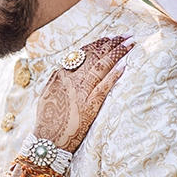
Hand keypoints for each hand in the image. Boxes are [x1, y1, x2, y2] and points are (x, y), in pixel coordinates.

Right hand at [34, 35, 133, 152]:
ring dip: (117, 53)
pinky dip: (114, 74)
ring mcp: (79, 92)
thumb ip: (58, 82)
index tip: (109, 38)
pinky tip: (125, 65)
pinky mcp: (88, 106)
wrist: (47, 140)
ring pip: (100, 67)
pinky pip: (104, 87)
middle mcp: (69, 80)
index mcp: (59, 76)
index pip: (81, 54)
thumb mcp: (47, 96)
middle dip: (111, 44)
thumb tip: (65, 71)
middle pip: (93, 56)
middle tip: (126, 35)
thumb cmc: (47, 121)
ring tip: (130, 43)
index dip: (97, 44)